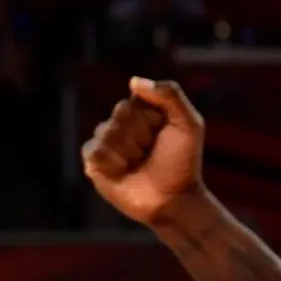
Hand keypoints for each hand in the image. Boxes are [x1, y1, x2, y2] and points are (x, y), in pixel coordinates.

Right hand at [81, 77, 205, 226]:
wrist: (174, 198)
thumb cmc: (183, 161)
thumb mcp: (188, 123)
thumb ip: (169, 95)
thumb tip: (133, 81)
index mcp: (141, 111)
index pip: (134, 99)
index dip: (150, 118)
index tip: (163, 132)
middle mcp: (120, 125)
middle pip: (118, 114)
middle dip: (140, 135)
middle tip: (150, 151)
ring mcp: (105, 145)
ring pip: (105, 132)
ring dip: (128, 152)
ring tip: (138, 164)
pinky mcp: (93, 165)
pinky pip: (93, 150)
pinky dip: (111, 162)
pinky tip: (123, 172)